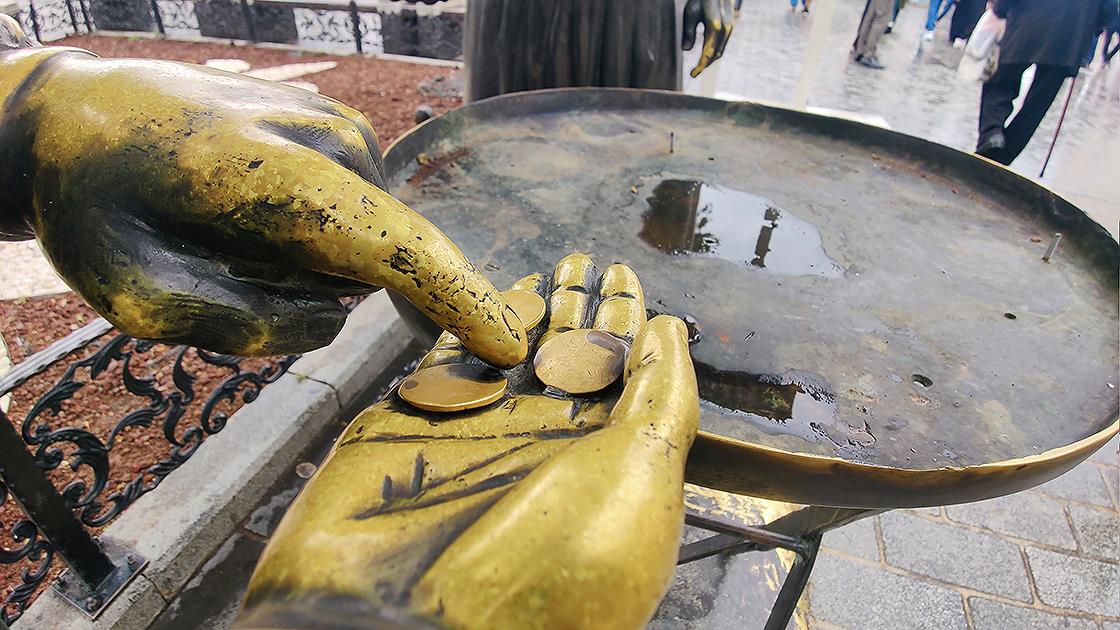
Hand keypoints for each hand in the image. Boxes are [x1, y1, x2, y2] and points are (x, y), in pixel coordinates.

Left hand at [0, 22, 524, 365]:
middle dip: (317, 291)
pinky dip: (315, 239)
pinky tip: (251, 214)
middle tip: (215, 259)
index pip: (386, 244)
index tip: (508, 347)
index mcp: (260, 175)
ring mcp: (335, 123)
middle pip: (373, 258)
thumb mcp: (136, 294)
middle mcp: (319, 137)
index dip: (455, 300)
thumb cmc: (99, 206)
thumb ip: (243, 325)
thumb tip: (335, 315)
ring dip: (311, 265)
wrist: (79, 115)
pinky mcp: (341, 125)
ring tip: (228, 233)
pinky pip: (357, 214)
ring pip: (365, 242)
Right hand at [238, 254, 700, 629]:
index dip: (628, 319)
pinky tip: (479, 299)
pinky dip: (459, 328)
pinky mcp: (407, 430)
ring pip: (507, 353)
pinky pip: (440, 366)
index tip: (628, 273)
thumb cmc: (546, 574)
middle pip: (568, 356)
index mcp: (604, 461)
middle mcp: (542, 445)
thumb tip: (672, 331)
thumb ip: (660, 402)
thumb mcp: (638, 482)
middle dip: (580, 305)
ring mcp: (475, 436)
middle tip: (587, 257)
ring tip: (548, 266)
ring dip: (527, 306)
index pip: (624, 373)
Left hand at [682, 0, 734, 77]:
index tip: (692, 74)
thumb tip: (686, 50)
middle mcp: (725, 29)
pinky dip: (714, 53)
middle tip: (693, 72)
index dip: (700, 66)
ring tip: (698, 67)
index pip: (708, 53)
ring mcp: (729, 28)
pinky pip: (722, 45)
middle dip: (704, 65)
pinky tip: (705, 56)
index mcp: (715, 27)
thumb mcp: (690, 13)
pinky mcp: (729, 27)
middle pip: (715, 55)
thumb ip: (689, 31)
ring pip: (720, 51)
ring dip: (709, 61)